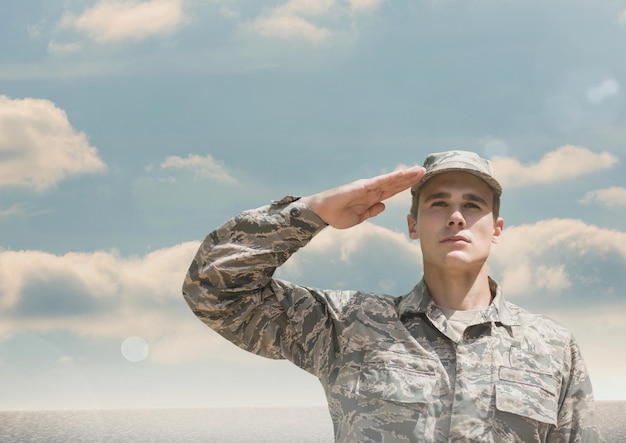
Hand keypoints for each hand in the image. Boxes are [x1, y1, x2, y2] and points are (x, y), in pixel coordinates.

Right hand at [301, 166, 425, 228]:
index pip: (391, 191)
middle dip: (409, 178)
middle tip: (424, 172)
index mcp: (370, 198)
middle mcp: (370, 190)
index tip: (418, 182)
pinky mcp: (362, 186)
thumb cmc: (337, 215)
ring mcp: (367, 187)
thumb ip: (371, 211)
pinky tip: (403, 174)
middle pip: (394, 183)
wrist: (322, 213)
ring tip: (418, 171)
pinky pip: (380, 182)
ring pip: (390, 180)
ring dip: (405, 176)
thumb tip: (383, 206)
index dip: (404, 186)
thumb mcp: (358, 217)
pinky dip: (392, 178)